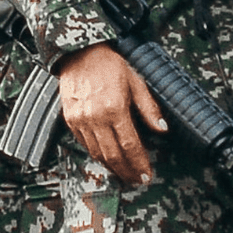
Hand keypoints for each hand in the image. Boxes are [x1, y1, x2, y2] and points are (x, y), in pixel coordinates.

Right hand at [57, 42, 167, 184]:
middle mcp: (95, 117)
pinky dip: (97, 154)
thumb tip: (162, 128)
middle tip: (137, 180)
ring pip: (97, 153)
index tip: (146, 175)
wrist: (80, 52)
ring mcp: (80, 120)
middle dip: (126, 171)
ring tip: (124, 172)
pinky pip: (85, 144)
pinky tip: (107, 157)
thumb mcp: (136, 80)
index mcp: (115, 108)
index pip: (130, 146)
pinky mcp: (70, 119)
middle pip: (113, 155)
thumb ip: (149, 107)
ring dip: (112, 167)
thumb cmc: (109, 63)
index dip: (139, 164)